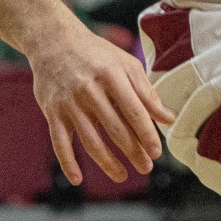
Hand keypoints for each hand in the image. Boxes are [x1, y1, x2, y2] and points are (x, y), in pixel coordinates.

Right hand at [28, 24, 173, 185]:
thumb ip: (146, 91)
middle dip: (133, 152)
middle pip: (115, 130)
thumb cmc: (95, 54)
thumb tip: (168, 118)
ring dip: (108, 163)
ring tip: (122, 175)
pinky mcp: (52, 112)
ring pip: (91, 141)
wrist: (53, 41)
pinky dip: (68, 163)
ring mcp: (69, 102)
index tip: (157, 152)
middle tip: (146, 167)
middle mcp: (89, 89)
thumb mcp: (125, 64)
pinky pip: (59, 143)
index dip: (147, 134)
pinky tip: (78, 179)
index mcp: (111, 75)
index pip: (134, 111)